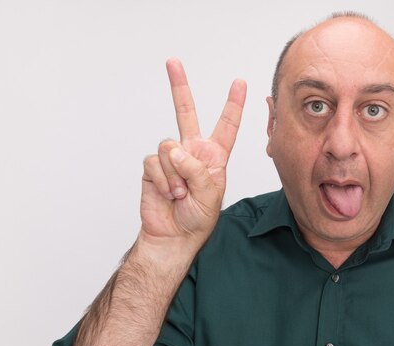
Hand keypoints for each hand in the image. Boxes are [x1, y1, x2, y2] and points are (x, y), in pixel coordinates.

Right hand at [140, 59, 246, 250]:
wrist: (173, 236)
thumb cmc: (198, 219)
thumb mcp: (211, 195)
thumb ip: (197, 170)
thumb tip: (174, 150)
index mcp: (214, 157)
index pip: (226, 126)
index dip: (233, 105)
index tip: (240, 83)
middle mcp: (192, 152)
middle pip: (185, 113)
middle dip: (179, 87)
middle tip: (173, 62)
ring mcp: (171, 158)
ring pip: (168, 146)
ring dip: (175, 174)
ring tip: (180, 193)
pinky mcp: (153, 166)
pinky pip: (154, 162)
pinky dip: (162, 180)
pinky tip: (167, 194)